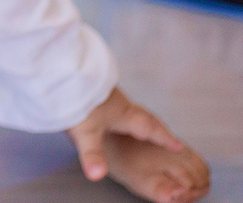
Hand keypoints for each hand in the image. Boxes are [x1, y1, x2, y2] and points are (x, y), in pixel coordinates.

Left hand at [68, 87, 182, 182]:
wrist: (63, 67)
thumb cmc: (78, 99)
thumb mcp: (85, 131)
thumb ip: (92, 155)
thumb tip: (98, 175)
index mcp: (123, 114)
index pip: (149, 129)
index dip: (164, 139)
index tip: (179, 147)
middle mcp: (119, 102)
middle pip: (144, 116)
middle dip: (156, 127)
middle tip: (167, 135)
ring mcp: (108, 92)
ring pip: (130, 107)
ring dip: (139, 116)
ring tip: (143, 123)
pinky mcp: (96, 85)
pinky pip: (116, 99)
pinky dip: (122, 107)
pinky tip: (112, 106)